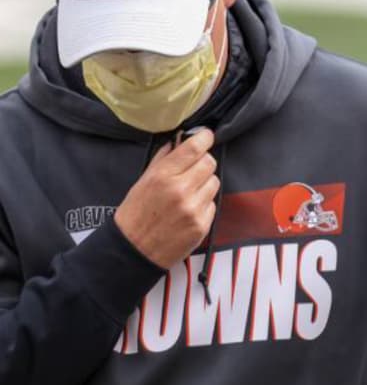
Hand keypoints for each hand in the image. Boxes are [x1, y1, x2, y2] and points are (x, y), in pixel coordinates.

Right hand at [114, 128, 219, 269]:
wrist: (134, 249)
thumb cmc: (136, 213)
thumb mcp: (143, 181)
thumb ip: (163, 159)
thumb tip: (179, 140)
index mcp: (162, 176)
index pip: (193, 149)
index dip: (204, 138)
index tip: (206, 136)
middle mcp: (180, 190)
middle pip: (209, 163)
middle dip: (203, 162)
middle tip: (194, 168)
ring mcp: (193, 208)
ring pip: (214, 182)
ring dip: (205, 183)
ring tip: (189, 192)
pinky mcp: (202, 224)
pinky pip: (212, 203)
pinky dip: (204, 203)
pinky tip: (189, 209)